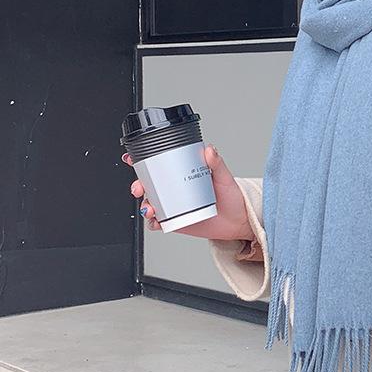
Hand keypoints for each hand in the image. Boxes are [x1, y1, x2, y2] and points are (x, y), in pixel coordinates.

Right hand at [123, 144, 251, 240]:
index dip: (142, 161)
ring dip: (144, 204)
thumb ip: (216, 163)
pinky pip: (158, 222)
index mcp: (184, 173)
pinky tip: (155, 220)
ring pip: (150, 203)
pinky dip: (152, 222)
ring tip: (150, 208)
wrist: (239, 220)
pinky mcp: (176, 221)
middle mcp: (176, 189)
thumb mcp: (224, 176)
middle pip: (149, 184)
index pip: (160, 164)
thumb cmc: (232, 196)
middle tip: (139, 187)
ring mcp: (175, 205)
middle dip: (138, 184)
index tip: (132, 158)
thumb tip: (209, 149)